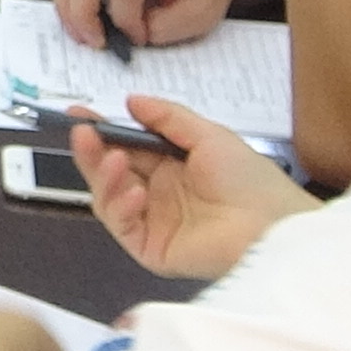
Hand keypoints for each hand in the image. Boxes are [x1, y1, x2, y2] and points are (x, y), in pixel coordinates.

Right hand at [80, 97, 317, 279]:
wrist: (272, 226)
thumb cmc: (248, 179)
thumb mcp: (209, 136)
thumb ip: (168, 117)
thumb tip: (131, 101)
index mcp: (170, 167)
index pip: (125, 147)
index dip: (101, 131)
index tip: (78, 115)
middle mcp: (156, 194)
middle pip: (110, 172)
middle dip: (93, 152)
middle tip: (83, 133)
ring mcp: (152, 222)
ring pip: (108, 198)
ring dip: (104, 176)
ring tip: (114, 160)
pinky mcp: (151, 249)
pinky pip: (123, 226)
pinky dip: (121, 206)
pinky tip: (135, 192)